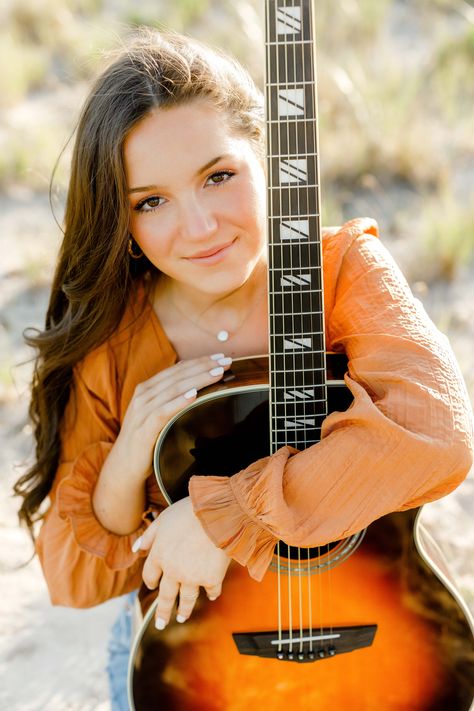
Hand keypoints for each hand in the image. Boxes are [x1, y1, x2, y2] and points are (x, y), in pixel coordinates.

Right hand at [113, 352, 231, 481]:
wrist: (124, 465)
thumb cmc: (145, 438)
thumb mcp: (156, 413)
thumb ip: (170, 398)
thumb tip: (195, 385)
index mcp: (147, 388)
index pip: (177, 369)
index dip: (199, 361)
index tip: (220, 357)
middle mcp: (143, 395)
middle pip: (178, 375)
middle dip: (203, 366)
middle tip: (226, 361)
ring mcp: (142, 410)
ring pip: (173, 389)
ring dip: (197, 379)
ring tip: (217, 373)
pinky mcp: (144, 428)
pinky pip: (163, 411)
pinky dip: (179, 401)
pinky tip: (194, 395)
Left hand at [133, 497, 230, 627]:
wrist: (216, 514)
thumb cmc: (188, 511)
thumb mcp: (163, 519)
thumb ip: (149, 535)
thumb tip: (136, 549)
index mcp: (159, 555)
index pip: (150, 575)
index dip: (151, 581)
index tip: (152, 586)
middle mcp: (172, 571)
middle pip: (165, 596)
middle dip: (162, 611)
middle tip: (160, 624)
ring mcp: (192, 577)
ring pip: (186, 599)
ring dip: (183, 610)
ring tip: (182, 617)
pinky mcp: (211, 578)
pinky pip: (211, 590)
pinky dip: (211, 594)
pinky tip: (211, 596)